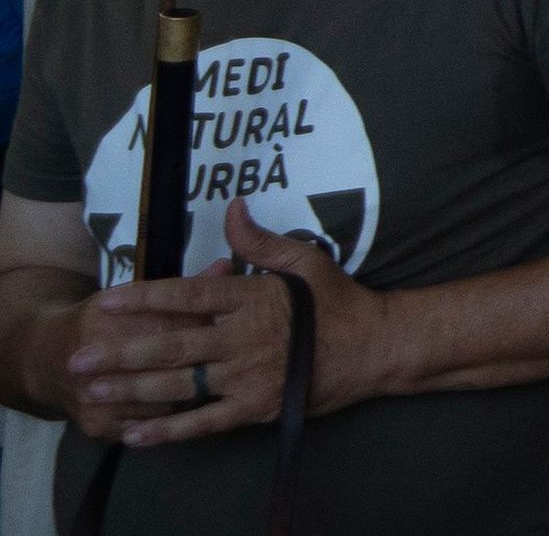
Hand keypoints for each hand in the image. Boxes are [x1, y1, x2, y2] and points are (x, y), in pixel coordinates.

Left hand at [55, 229, 379, 439]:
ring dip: (132, 390)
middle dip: (120, 353)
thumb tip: (233, 208)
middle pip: (170, 345)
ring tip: (93, 393)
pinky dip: (167, 432)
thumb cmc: (337, 301)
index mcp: (251, 299)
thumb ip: (260, 240)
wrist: (375, 347)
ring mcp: (247, 375)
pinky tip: (134, 435)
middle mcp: (243, 338)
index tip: (106, 301)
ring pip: (178, 385)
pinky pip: (203, 422)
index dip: (144, 298)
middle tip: (78, 360)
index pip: (187, 296)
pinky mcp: (255, 406)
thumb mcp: (305, 260)